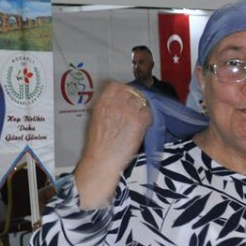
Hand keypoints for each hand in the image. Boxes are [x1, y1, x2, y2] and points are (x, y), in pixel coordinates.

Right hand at [72, 81, 152, 205]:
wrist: (103, 160)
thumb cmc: (98, 144)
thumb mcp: (97, 118)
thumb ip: (107, 106)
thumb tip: (119, 101)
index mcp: (103, 102)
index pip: (116, 85)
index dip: (123, 90)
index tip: (126, 97)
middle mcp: (116, 104)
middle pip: (131, 92)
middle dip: (135, 99)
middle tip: (135, 110)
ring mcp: (128, 111)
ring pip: (142, 101)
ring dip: (142, 109)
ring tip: (139, 119)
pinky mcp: (139, 121)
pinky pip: (148, 113)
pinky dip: (148, 118)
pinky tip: (143, 126)